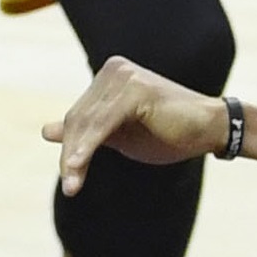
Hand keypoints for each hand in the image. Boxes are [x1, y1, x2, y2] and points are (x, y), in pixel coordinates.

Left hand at [50, 57, 235, 191]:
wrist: (210, 129)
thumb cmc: (168, 132)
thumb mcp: (119, 135)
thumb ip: (87, 132)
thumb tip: (45, 130)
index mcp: (110, 76)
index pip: (79, 115)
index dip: (71, 148)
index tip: (69, 179)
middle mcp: (114, 70)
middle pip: (79, 119)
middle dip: (71, 155)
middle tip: (70, 186)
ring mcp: (124, 76)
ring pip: (87, 123)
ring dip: (76, 157)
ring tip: (72, 185)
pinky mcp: (135, 90)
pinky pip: (103, 124)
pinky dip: (88, 147)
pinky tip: (77, 166)